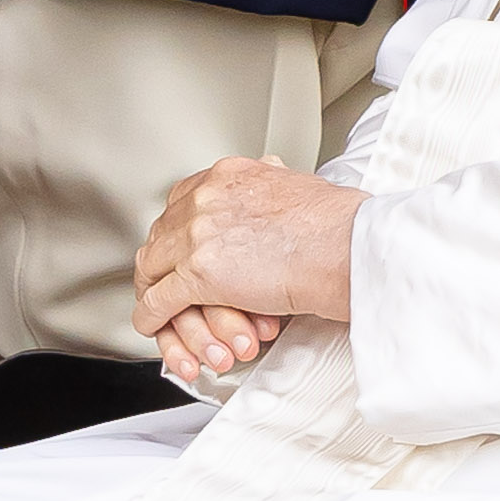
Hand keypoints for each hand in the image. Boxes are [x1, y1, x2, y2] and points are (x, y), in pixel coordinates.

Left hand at [132, 155, 364, 381]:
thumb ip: (269, 191)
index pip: (181, 202)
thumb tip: (268, 188)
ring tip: (158, 309)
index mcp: (228, 175)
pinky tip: (155, 325)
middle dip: (160, 263)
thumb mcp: (296, 187)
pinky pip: (158, 301)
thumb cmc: (337, 225)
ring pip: (152, 268)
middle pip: (161, 234)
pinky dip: (153, 317)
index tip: (179, 247)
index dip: (176, 231)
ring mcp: (198, 236)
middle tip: (163, 282)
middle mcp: (206, 198)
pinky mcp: (198, 274)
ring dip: (154, 293)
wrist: (347, 247)